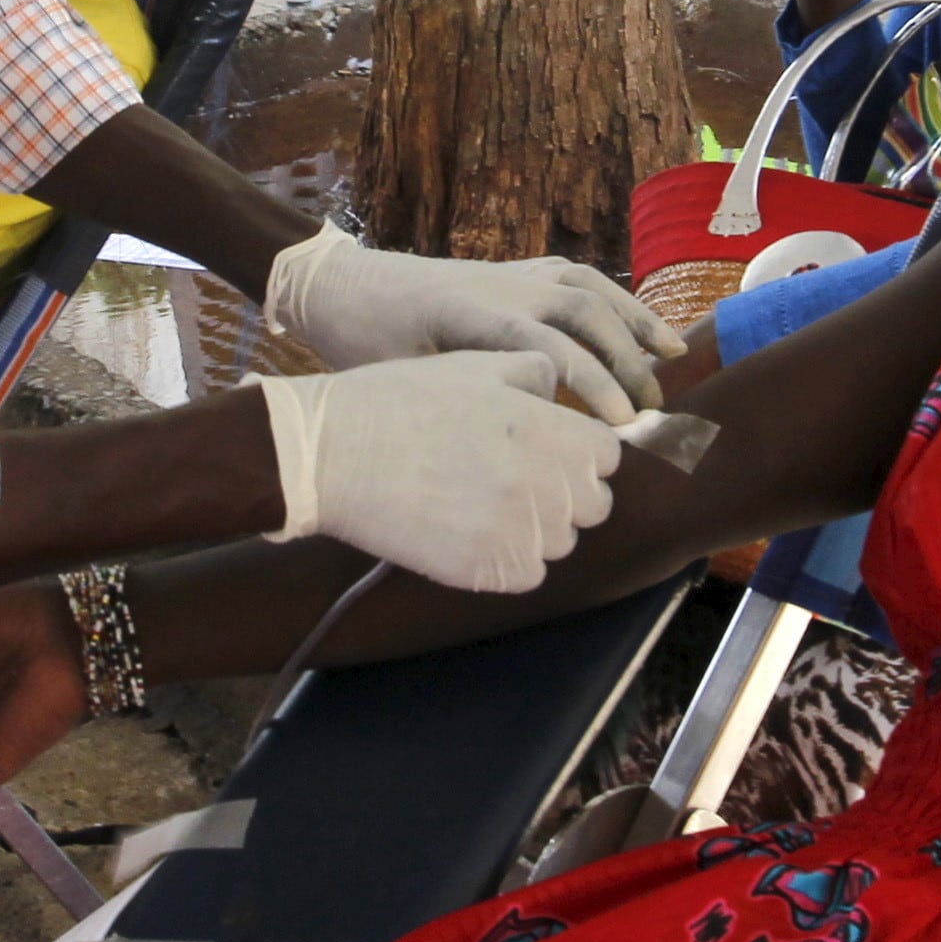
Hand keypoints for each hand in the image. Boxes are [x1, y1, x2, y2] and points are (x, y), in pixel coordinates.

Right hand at [257, 350, 623, 590]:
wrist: (333, 452)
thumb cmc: (400, 402)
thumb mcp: (476, 366)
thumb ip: (536, 374)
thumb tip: (563, 396)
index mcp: (550, 431)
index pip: (608, 456)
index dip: (581, 452)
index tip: (551, 452)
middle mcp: (544, 484)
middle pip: (593, 504)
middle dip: (565, 493)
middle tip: (517, 479)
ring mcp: (518, 533)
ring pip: (561, 543)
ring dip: (537, 529)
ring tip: (487, 504)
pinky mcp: (487, 571)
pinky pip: (528, 575)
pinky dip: (509, 561)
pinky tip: (472, 533)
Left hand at [263, 224, 684, 421]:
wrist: (341, 286)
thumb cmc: (365, 341)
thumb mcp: (404, 379)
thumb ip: (462, 400)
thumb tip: (513, 446)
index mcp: (477, 315)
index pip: (554, 349)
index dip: (594, 387)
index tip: (622, 426)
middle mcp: (504, 286)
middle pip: (585, 315)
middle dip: (626, 361)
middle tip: (652, 410)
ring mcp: (512, 274)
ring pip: (589, 288)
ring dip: (634, 320)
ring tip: (673, 355)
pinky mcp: (513, 271)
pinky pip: (576, 277)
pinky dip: (614, 298)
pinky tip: (638, 323)